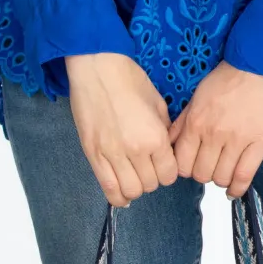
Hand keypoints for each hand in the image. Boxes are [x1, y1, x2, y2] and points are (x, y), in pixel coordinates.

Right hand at [62, 53, 180, 206]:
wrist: (97, 67)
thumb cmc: (129, 80)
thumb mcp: (158, 104)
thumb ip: (165, 131)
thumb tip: (166, 150)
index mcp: (155, 137)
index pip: (169, 175)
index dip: (168, 171)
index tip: (163, 164)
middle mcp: (135, 150)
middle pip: (151, 185)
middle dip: (152, 179)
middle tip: (148, 167)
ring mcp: (112, 154)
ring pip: (130, 191)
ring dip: (135, 187)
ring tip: (134, 176)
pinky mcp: (93, 154)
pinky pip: (107, 188)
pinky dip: (117, 196)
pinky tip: (122, 193)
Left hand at [167, 61, 262, 197]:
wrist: (260, 65)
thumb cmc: (229, 77)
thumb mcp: (197, 96)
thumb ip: (182, 122)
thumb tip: (170, 143)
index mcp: (195, 122)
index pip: (181, 163)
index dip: (184, 169)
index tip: (191, 165)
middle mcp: (213, 134)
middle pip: (200, 174)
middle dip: (202, 174)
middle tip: (208, 166)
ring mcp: (237, 140)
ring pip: (220, 178)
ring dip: (220, 179)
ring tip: (223, 171)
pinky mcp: (258, 143)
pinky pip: (244, 175)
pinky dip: (237, 188)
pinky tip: (234, 190)